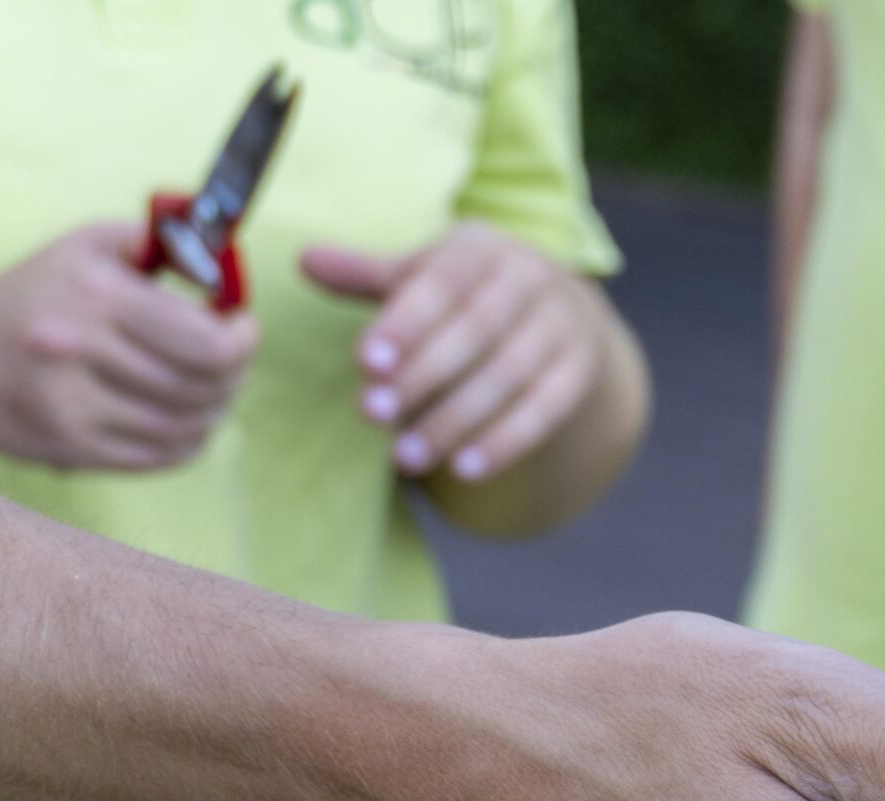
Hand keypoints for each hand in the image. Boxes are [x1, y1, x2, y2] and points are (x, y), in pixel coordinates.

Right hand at [0, 225, 256, 470]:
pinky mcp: (71, 448)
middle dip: (235, 374)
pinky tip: (183, 418)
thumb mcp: (85, 247)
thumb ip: (160, 244)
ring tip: (209, 390)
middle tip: (231, 363)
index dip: (244, 339)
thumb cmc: (33, 295)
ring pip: (191, 427)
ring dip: (215, 410)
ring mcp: (73, 406)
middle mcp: (80, 350)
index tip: (243, 327)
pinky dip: (189, 440)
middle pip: (206, 387)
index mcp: (94, 295)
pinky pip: (164, 456)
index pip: (210, 343)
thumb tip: (225, 263)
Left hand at [302, 223, 607, 485]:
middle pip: (476, 331)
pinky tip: (464, 470)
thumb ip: (368, 277)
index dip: (405, 323)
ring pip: (509, 377)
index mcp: (484, 246)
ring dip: (455, 420)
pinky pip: (544, 412)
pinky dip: (505, 443)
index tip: (364, 362)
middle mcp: (532, 279)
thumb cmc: (470, 296)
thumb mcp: (425, 278)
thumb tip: (304, 261)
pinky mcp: (580, 373)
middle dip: (421, 375)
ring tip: (405, 456)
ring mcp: (564, 327)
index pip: (444, 282)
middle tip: (370, 413)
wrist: (563, 316)